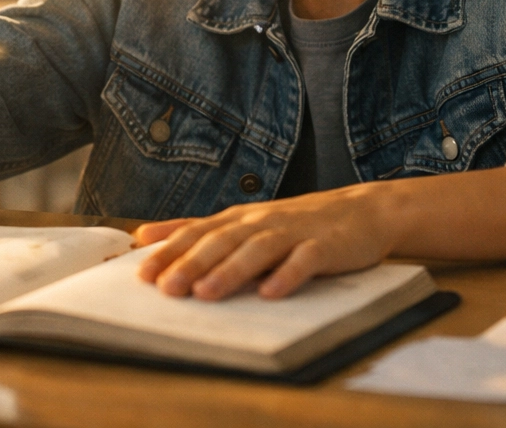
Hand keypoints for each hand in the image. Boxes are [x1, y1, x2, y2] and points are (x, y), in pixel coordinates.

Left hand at [133, 184, 394, 300]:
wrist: (362, 211)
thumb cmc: (296, 223)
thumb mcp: (243, 222)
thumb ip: (196, 229)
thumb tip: (144, 235)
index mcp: (239, 219)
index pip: (197, 233)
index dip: (170, 252)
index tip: (142, 274)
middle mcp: (261, 222)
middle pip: (222, 241)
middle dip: (192, 264)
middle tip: (167, 288)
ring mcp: (293, 232)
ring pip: (257, 250)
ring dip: (231, 271)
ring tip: (207, 293)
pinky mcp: (324, 246)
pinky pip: (304, 261)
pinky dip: (287, 275)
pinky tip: (271, 294)